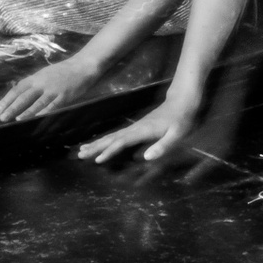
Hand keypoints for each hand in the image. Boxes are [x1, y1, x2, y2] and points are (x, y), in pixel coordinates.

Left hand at [0, 55, 102, 121]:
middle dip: (11, 107)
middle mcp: (42, 83)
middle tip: (1, 117)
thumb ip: (34, 85)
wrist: (82, 66)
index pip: (17, 89)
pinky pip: (52, 106)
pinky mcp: (64, 96)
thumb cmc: (63, 72)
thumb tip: (19, 97)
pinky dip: (43, 112)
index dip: (6, 100)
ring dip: (25, 112)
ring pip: (36, 102)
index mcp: (36, 77)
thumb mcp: (45, 75)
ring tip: (15, 119)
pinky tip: (36, 119)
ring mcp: (53, 89)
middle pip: (24, 96)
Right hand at [77, 93, 198, 164]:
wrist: (182, 102)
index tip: (97, 160)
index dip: (110, 151)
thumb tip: (146, 158)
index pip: (122, 142)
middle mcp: (135, 128)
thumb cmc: (182, 119)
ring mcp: (135, 127)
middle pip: (112, 138)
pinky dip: (106, 141)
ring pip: (112, 136)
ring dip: (97, 143)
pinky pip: (117, 136)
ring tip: (83, 150)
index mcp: (143, 131)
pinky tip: (101, 145)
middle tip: (80, 155)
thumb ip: (163, 146)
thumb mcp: (177, 135)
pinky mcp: (136, 128)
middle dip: (96, 147)